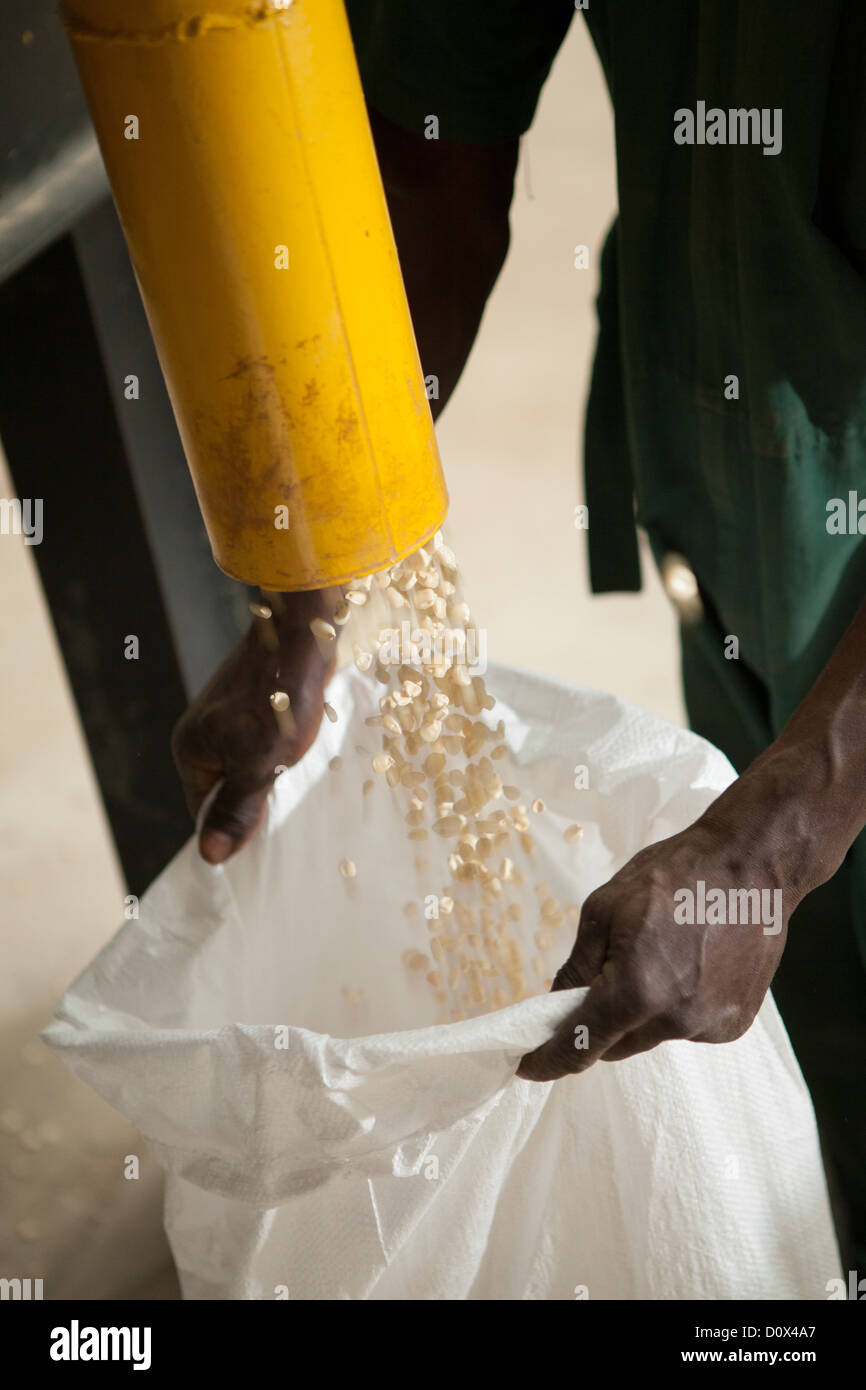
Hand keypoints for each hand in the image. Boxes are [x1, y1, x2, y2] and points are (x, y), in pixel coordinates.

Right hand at [172, 588, 338, 863]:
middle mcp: (201, 732)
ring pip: (245, 763)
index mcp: (190, 750)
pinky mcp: (251, 701)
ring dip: (271, 775)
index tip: (265, 840)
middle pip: (225, 787)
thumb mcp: (260, 766)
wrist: (301, 634)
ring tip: (296, 777)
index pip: (205, 810)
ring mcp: (225, 715)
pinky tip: (301, 752)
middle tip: (288, 806)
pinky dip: (278, 752)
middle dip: (254, 800)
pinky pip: (259, 741)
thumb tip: (209, 857)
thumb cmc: (280, 702)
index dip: (233, 829)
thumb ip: (237, 809)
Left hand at [517, 771, 801, 1081]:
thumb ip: (578, 967)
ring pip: (651, 1036)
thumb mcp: (603, 910)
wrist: (751, 864)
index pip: (579, 1047)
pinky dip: (674, 1009)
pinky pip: (685, 1028)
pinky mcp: (734, 1024)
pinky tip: (688, 966)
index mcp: (635, 991)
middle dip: (595, 1026)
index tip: (527, 1066)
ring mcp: (709, 1026)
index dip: (547, 1061)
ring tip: (655, 959)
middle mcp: (674, 1021)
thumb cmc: (672, 875)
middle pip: (615, 1045)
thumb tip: (556, 1004)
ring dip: (638, 1014)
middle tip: (590, 989)